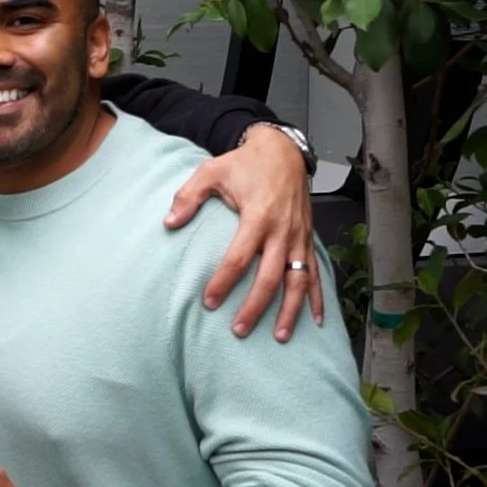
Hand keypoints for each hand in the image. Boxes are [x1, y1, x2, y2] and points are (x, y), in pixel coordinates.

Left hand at [163, 124, 322, 341]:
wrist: (282, 150)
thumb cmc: (244, 163)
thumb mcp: (210, 171)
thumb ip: (188, 197)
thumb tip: (169, 222)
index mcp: (258, 216)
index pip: (238, 258)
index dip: (223, 282)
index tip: (208, 302)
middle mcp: (282, 231)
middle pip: (270, 277)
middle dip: (255, 307)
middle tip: (239, 330)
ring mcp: (298, 237)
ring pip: (298, 281)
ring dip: (290, 310)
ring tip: (280, 337)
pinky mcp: (307, 239)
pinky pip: (316, 272)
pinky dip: (318, 297)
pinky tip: (317, 320)